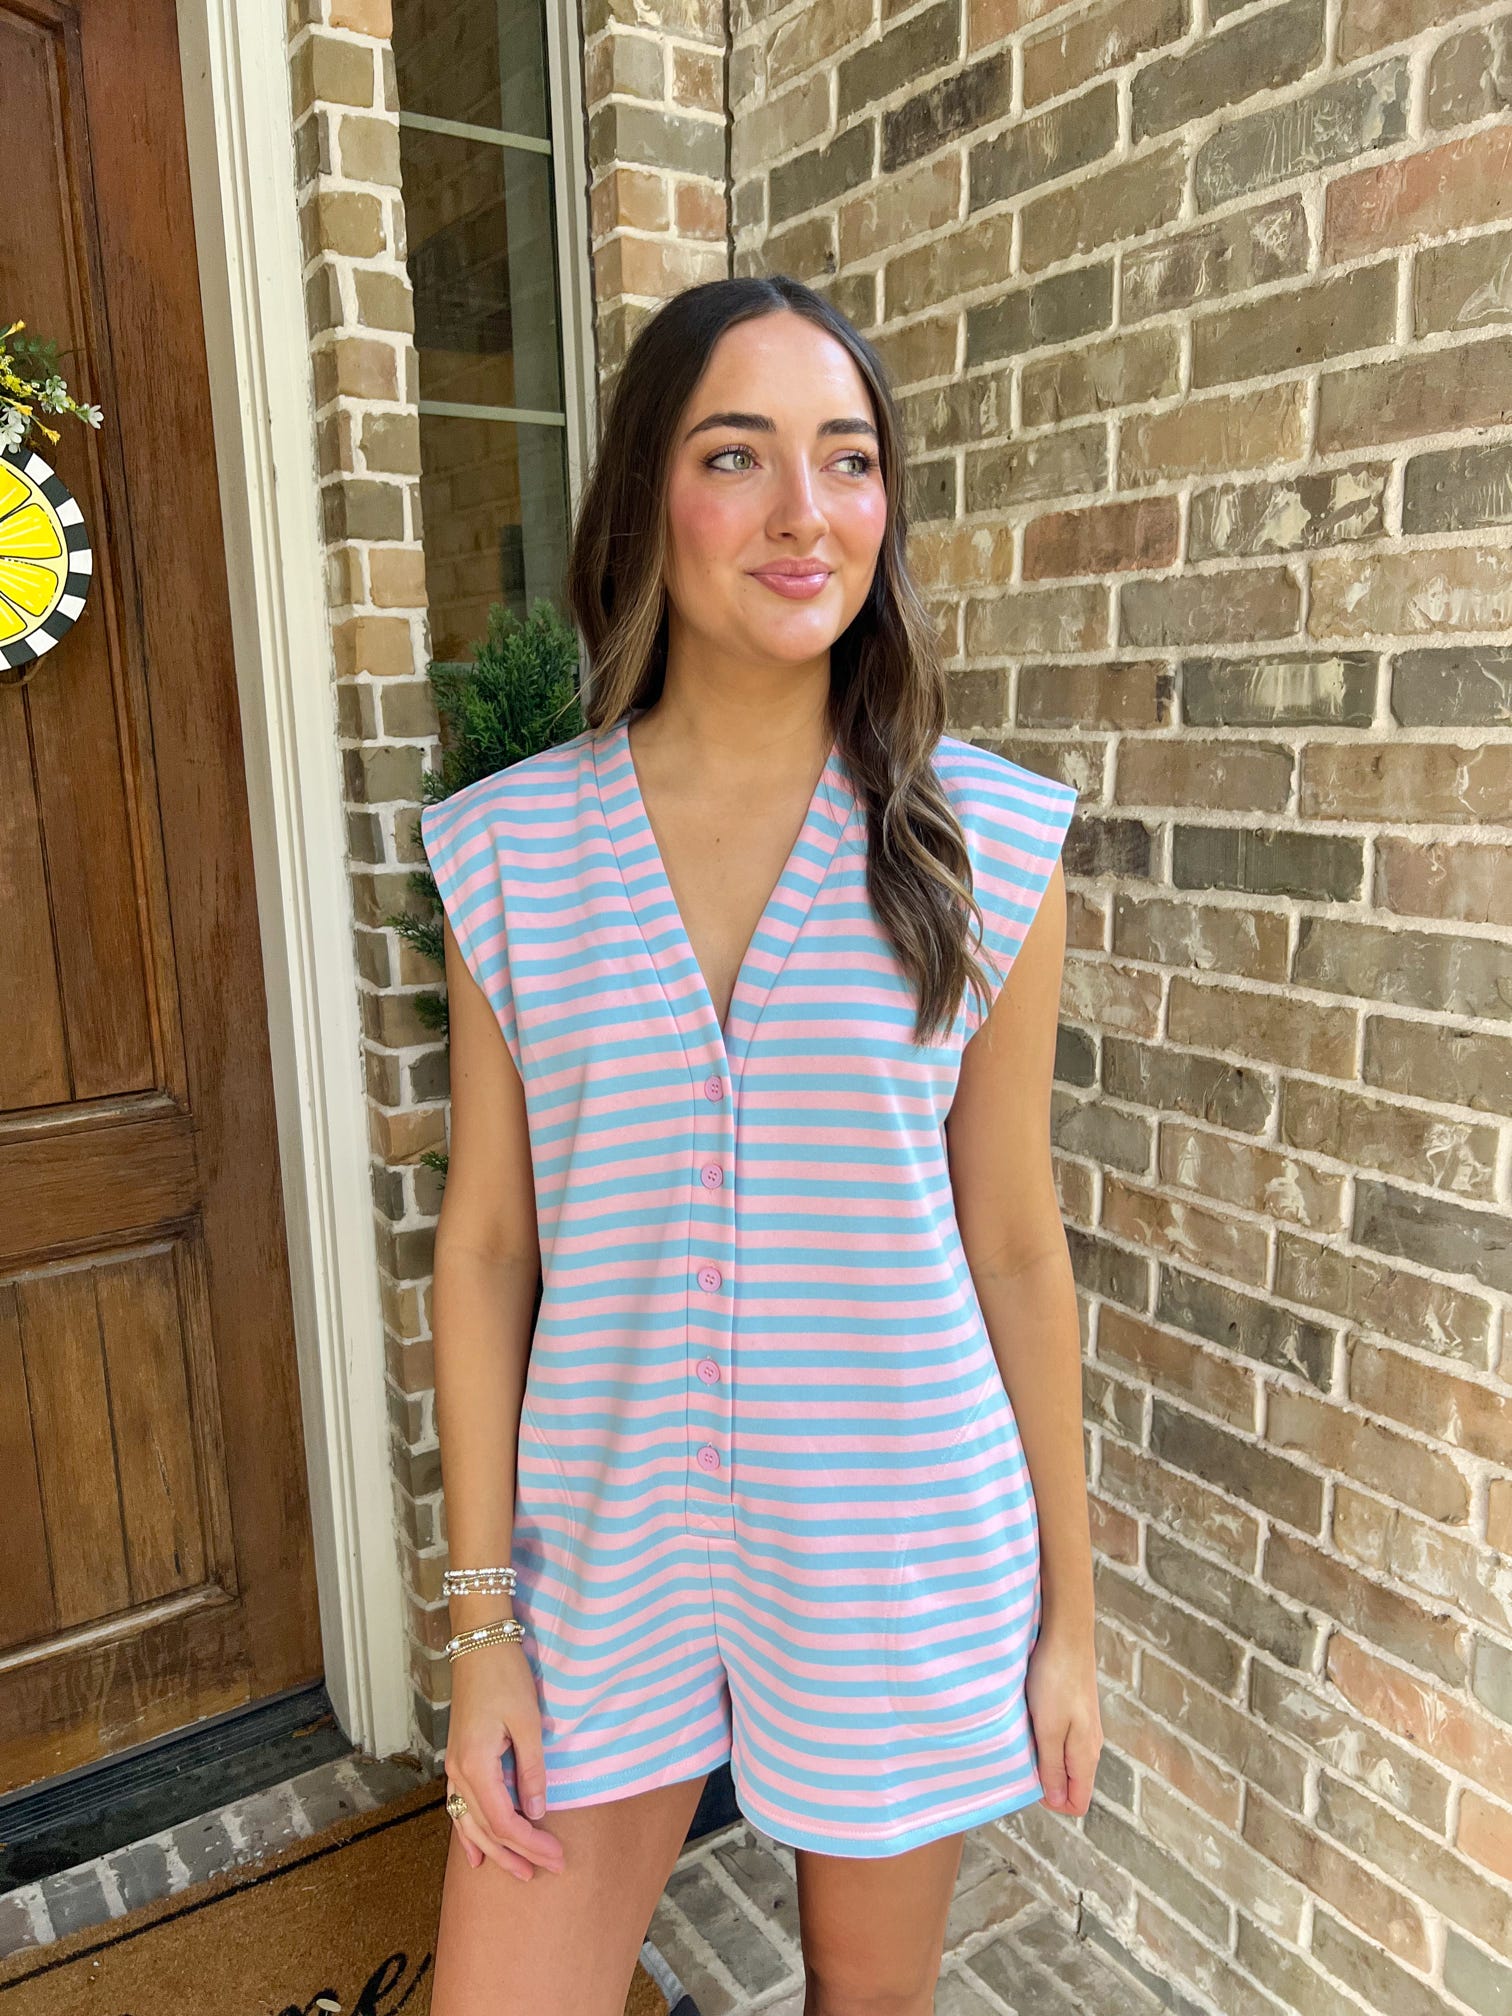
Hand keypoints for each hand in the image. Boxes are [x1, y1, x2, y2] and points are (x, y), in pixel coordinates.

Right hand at [444, 1642, 565, 1879]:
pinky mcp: (458, 1760)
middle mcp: (459, 1773)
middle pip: (487, 1828)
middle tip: (546, 1871)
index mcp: (476, 1766)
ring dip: (494, 1850)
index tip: (556, 1857)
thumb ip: (532, 1769)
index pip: (504, 1821)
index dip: (530, 1844)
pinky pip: (459, 1808)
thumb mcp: (528, 1722)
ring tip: (517, 1872)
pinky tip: (475, 1853)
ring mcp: (454, 1768)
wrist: (479, 1646)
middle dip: (517, 1854)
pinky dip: (468, 1834)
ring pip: (470, 1824)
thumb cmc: (506, 1678)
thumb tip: (538, 1811)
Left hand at [1024, 1623, 1102, 1817]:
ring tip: (1024, 1734)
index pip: (1078, 1802)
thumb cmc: (1055, 1679)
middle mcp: (1090, 1744)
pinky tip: (1032, 1717)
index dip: (1052, 1802)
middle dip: (1046, 1778)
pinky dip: (1046, 1736)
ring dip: (1044, 1755)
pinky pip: (1063, 1738)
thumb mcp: (1048, 1729)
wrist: (1067, 1633)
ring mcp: (1085, 1726)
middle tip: (1022, 1754)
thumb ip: (1052, 1766)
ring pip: (1065, 1759)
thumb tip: (1058, 1800)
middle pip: (1072, 1782)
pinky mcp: (1077, 1709)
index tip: (1028, 1779)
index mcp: (1086, 1755)